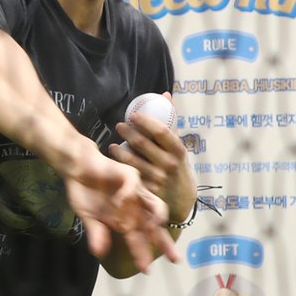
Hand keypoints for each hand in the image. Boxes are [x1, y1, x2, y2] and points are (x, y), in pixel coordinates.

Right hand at [61, 143, 176, 272]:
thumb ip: (96, 233)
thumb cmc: (84, 192)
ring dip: (156, 217)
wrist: (76, 168)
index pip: (140, 238)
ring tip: (151, 228)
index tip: (146, 270)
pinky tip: (118, 204)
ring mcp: (135, 191)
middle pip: (155, 226)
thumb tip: (98, 253)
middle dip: (164, 242)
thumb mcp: (89, 217)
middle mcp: (135, 207)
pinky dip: (127, 195)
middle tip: (173, 259)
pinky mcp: (128, 175)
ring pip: (156, 205)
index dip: (143, 253)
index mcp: (126, 219)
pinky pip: (134, 186)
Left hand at [109, 97, 196, 225]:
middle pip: (142, 143)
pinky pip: (130, 173)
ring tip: (113, 143)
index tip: (134, 114)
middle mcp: (168, 164)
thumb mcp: (178, 147)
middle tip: (119, 125)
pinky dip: (120, 164)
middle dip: (128, 131)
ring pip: (132, 160)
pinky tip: (115, 158)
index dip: (145, 120)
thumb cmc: (177, 166)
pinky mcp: (146, 190)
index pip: (161, 131)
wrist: (181, 199)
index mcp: (178, 150)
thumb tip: (165, 95)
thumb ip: (170, 122)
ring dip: (119, 149)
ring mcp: (157, 178)